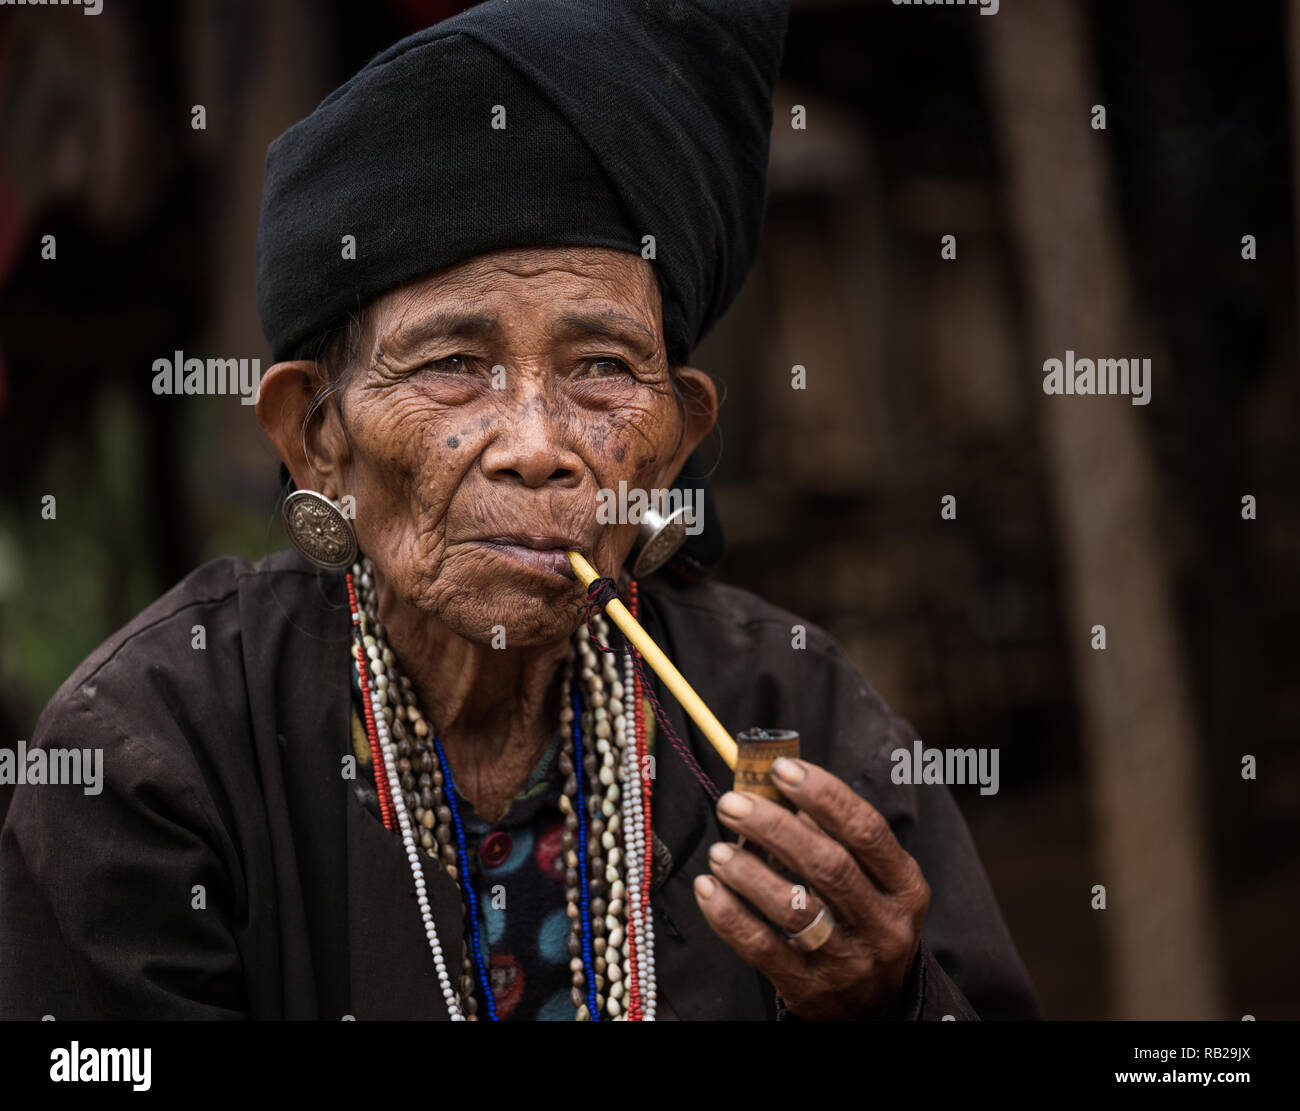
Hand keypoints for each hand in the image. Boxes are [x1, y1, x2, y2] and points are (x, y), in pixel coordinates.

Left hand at [692, 757, 929, 1019]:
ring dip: (748, 871)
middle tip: (732, 803)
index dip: (824, 794)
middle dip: (773, 826)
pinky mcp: (810, 989)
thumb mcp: (872, 882)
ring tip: (719, 850)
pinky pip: (762, 947)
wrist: (877, 1007)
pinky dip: (729, 915)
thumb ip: (834, 837)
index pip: (866, 830)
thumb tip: (778, 789)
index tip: (782, 767)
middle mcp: (883, 925)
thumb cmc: (864, 921)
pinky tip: (708, 888)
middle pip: (827, 864)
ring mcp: (848, 961)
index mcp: (905, 886)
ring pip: (793, 908)